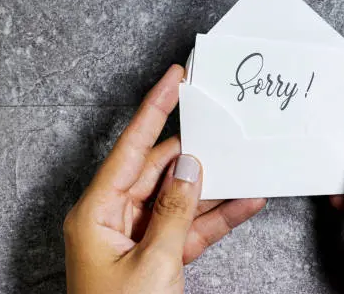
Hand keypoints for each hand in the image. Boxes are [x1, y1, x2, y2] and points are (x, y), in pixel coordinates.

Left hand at [64, 65, 265, 293]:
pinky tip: (245, 203)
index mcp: (98, 211)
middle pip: (159, 170)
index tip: (175, 79)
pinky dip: (218, 216)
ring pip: (181, 197)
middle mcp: (116, 216)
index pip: (130, 147)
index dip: (154, 109)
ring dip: (213, 187)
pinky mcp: (160, 254)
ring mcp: (140, 235)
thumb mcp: (153, 262)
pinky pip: (192, 226)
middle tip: (223, 129)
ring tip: (243, 165)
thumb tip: (190, 167)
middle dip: (195, 152)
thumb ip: (175, 210)